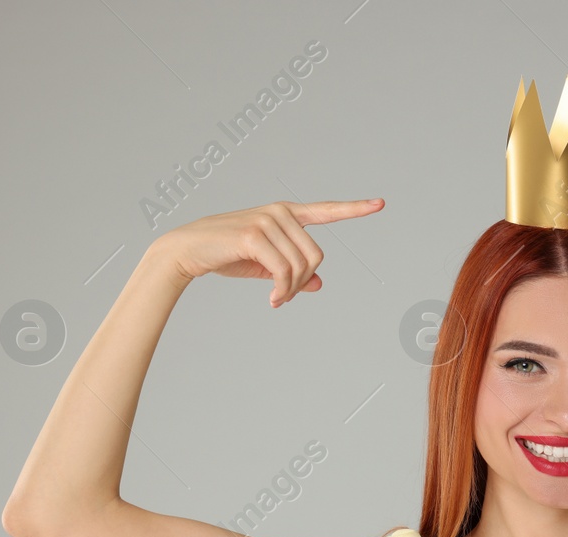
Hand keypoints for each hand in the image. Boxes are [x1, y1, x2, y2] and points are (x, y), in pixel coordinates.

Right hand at [153, 199, 384, 306]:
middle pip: (316, 256)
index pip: (326, 211)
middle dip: (302, 282)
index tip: (380, 204)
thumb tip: (319, 283)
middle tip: (284, 297)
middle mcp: (281, 212)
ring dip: (291, 290)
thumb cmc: (226, 256)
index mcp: (286, 214)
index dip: (354, 209)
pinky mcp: (254, 234)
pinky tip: (273, 301)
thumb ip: (294, 272)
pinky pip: (284, 272)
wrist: (188, 251)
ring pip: (302, 266)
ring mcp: (268, 220)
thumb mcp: (265, 266)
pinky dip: (282, 291)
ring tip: (276, 299)